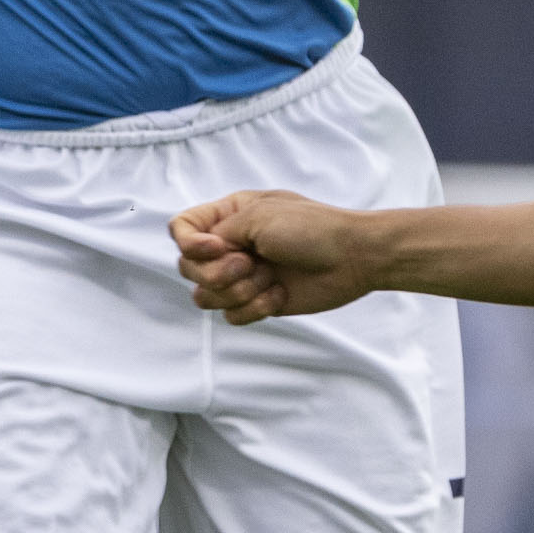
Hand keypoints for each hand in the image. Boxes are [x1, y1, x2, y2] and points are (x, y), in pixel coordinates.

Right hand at [172, 190, 382, 323]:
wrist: (352, 258)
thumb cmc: (310, 229)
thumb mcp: (258, 217)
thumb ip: (218, 232)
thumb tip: (202, 255)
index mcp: (228, 217)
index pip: (181, 230)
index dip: (190, 244)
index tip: (218, 248)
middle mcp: (230, 246)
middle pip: (188, 268)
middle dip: (217, 272)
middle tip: (250, 264)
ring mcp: (242, 276)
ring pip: (205, 296)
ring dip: (237, 291)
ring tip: (268, 279)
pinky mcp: (256, 301)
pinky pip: (232, 316)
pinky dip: (255, 308)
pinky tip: (279, 295)